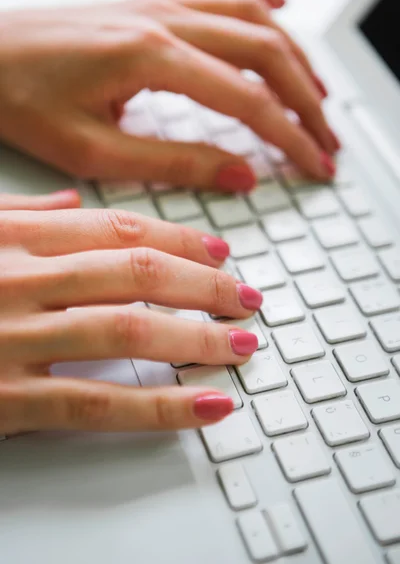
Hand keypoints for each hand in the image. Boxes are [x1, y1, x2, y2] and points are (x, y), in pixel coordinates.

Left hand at [0, 0, 337, 191]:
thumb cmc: (18, 101)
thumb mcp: (93, 152)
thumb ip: (173, 163)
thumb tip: (240, 173)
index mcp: (149, 58)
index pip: (247, 101)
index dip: (289, 138)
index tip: (314, 165)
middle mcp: (160, 20)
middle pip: (263, 52)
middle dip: (306, 101)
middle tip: (326, 139)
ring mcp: (154, 4)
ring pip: (248, 14)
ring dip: (293, 52)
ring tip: (317, 93)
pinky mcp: (144, 2)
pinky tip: (277, 3)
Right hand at [0, 191, 261, 434]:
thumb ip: (20, 214)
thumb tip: (72, 202)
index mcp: (13, 237)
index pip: (117, 231)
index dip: (180, 241)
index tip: (218, 254)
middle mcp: (18, 280)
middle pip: (137, 273)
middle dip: (205, 286)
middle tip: (244, 299)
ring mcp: (13, 338)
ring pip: (127, 332)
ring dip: (198, 339)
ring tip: (240, 346)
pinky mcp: (5, 398)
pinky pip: (95, 403)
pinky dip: (159, 406)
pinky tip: (203, 406)